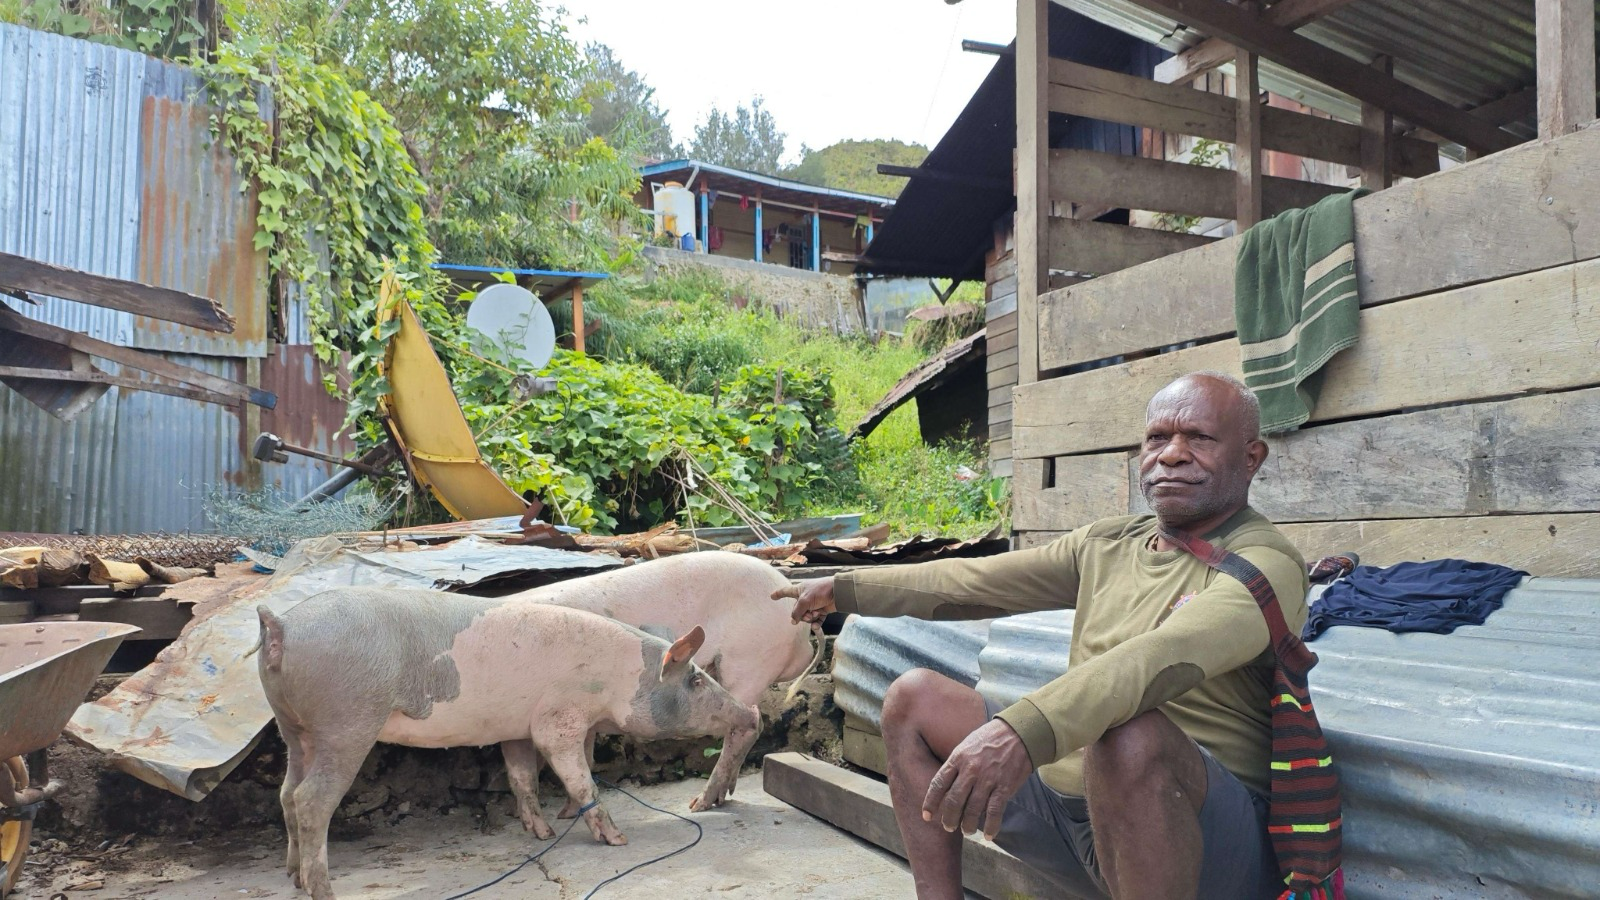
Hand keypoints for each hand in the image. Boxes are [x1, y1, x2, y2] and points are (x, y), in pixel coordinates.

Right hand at [770, 578, 834, 624]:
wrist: (838, 593)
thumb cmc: (819, 591)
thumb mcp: (804, 600)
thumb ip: (797, 612)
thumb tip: (793, 621)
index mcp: (799, 590)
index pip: (786, 592)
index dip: (779, 594)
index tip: (772, 596)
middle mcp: (805, 597)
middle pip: (797, 610)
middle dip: (802, 615)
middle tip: (809, 614)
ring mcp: (814, 604)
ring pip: (806, 616)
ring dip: (810, 618)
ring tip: (815, 615)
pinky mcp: (822, 610)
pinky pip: (816, 620)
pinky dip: (816, 623)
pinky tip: (817, 626)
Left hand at [923, 718, 1032, 839]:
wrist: (1018, 733)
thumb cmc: (990, 739)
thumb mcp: (966, 745)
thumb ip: (955, 764)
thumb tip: (945, 786)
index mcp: (958, 758)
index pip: (938, 784)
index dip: (930, 802)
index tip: (926, 816)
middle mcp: (970, 770)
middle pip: (953, 801)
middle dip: (948, 818)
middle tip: (948, 826)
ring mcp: (987, 780)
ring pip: (972, 810)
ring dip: (967, 825)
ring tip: (966, 831)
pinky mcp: (1004, 787)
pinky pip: (994, 812)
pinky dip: (990, 826)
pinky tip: (988, 835)